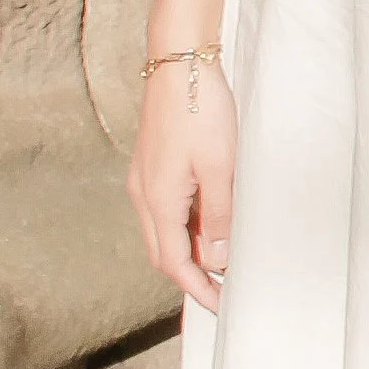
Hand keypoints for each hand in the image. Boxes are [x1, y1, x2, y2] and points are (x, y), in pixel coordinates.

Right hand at [128, 55, 238, 311]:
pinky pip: (168, 210)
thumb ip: (219, 215)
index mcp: (157, 200)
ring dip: (191, 250)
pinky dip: (188, 226)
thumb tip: (219, 258)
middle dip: (191, 276)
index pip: (173, 262)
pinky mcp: (153, 165)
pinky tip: (212, 224)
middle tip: (223, 293)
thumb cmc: (202, 110)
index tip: (221, 307)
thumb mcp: (220, 167)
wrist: (179, 62)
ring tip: (225, 261)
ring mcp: (145, 179)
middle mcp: (143, 194)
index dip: (197, 288)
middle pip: (163, 252)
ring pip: (165, 231)